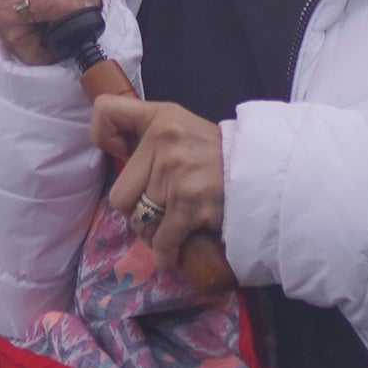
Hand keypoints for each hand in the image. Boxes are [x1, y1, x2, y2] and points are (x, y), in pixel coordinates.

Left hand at [90, 96, 225, 270]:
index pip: (107, 111)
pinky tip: (170, 256)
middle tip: (156, 210)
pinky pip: (162, 239)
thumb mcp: (184, 128)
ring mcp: (175, 172)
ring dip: (153, 232)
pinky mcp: (188, 203)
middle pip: (120, 193)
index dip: (102, 135)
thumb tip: (114, 152)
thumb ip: (151, 136)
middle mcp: (164, 140)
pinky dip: (165, 253)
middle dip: (136, 208)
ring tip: (171, 228)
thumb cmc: (219, 156)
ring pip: (140, 220)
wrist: (265, 175)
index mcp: (161, 118)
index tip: (115, 151)